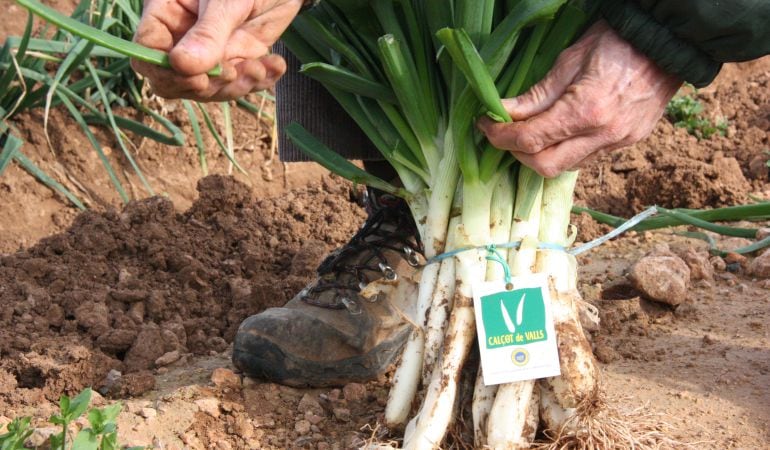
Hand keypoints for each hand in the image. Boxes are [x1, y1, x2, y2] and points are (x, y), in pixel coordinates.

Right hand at [132, 0, 302, 100]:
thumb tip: (182, 66)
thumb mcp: (227, 1)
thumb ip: (208, 33)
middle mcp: (183, 36)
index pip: (147, 53)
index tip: (199, 80)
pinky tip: (275, 65)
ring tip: (260, 68)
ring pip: (210, 88)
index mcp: (166, 12)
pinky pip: (240, 83)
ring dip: (236, 86)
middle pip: (177, 79)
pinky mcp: (237, 59)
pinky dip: (259, 81)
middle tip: (234, 73)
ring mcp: (210, 51)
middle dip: (207, 86)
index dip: (166, 74)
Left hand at [478, 20, 681, 177]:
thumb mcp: (569, 60)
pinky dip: (565, 152)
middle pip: (545, 166)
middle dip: (518, 153)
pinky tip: (559, 133)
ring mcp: (619, 143)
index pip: (530, 139)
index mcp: (587, 111)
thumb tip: (502, 112)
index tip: (485, 125)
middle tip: (505, 133)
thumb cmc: (615, 41)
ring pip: (567, 168)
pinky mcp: (629, 143)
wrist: (667, 41)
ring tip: (531, 132)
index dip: (500, 136)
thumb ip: (536, 94)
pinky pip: (587, 159)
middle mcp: (604, 135)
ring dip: (542, 155)